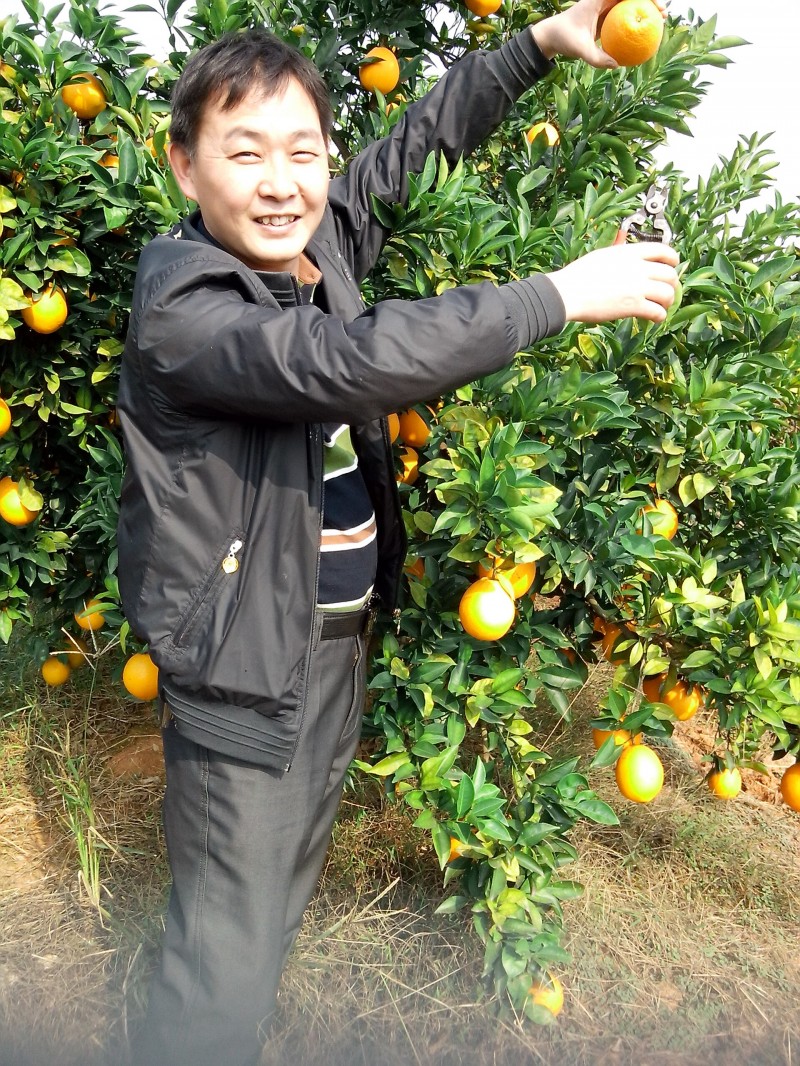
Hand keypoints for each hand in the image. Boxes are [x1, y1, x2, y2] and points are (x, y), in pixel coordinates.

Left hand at [532, 0, 667, 67]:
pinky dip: (633, 25)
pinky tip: (642, 37)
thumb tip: (616, 65)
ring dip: (644, 12)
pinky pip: (622, 19)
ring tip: (659, 24)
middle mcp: (603, 0)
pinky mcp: (604, 18)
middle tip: (663, 15)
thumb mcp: (579, 49)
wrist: (551, 36)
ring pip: (629, 7)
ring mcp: (605, 8)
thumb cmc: (564, 38)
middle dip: (649, 3)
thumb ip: (596, 58)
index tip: (654, 6)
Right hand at [547, 242, 679, 323]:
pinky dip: (659, 316)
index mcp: (630, 253)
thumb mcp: (603, 256)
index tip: (671, 266)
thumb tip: (629, 259)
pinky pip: (658, 312)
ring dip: (668, 302)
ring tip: (661, 307)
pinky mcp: (634, 306)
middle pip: (669, 274)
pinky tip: (654, 319)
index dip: (672, 260)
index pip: (663, 251)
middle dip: (671, 284)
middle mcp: (638, 267)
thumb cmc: (578, 276)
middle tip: (666, 291)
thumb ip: (621, 256)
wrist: (568, 293)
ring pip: (668, 293)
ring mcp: (637, 287)